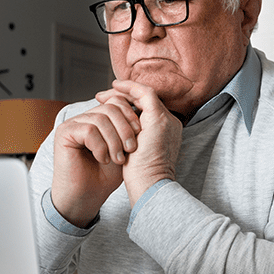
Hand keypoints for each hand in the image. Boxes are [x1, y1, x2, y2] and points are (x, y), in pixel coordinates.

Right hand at [50, 92, 140, 226]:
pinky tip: (103, 159)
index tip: (140, 134)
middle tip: (131, 149)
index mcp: (98, 118)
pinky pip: (89, 130)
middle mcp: (84, 118)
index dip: (131, 115)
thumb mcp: (124, 149)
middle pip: (111, 107)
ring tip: (118, 159)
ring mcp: (73, 124)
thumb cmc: (105, 177)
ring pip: (101, 118)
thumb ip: (130, 130)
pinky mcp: (64, 133)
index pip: (117, 102)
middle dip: (126, 128)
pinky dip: (101, 146)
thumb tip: (143, 109)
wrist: (87, 198)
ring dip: (114, 140)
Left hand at [96, 80, 181, 206]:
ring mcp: (166, 119)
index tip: (108, 105)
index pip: (146, 111)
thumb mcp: (136, 152)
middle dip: (123, 96)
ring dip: (123, 92)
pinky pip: (144, 93)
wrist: (150, 184)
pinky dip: (129, 88)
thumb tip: (118, 133)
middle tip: (103, 96)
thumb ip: (133, 139)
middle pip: (145, 100)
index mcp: (166, 132)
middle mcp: (170, 122)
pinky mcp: (158, 117)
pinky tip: (114, 88)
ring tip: (104, 94)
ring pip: (144, 94)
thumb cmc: (141, 176)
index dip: (128, 105)